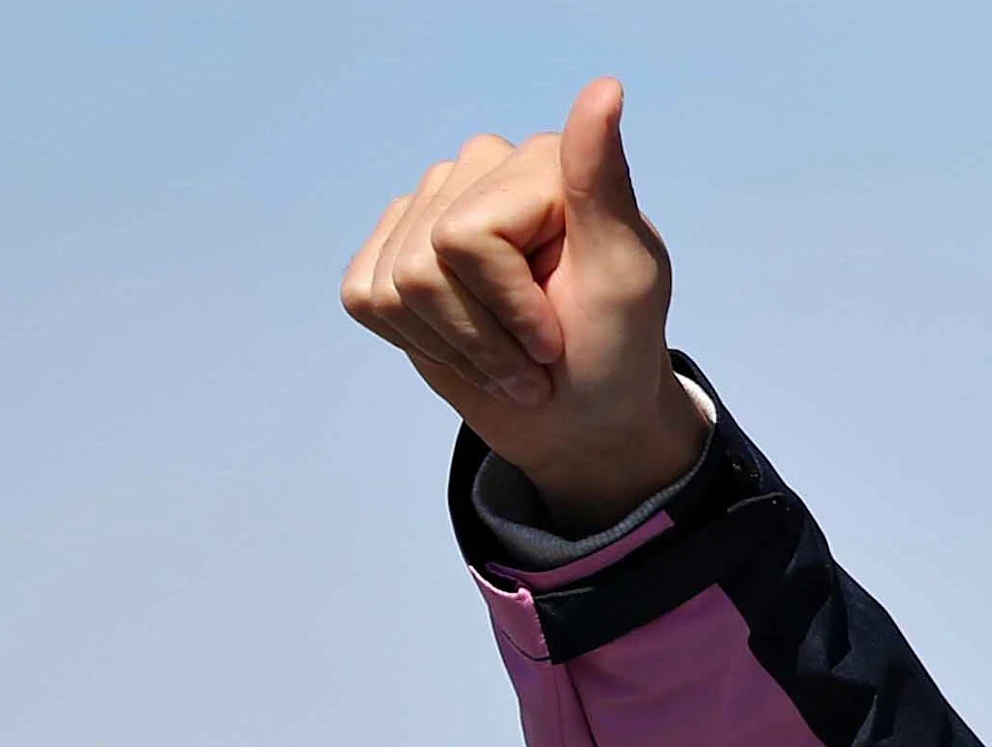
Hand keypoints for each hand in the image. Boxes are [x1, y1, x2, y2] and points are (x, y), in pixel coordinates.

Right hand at [340, 78, 707, 532]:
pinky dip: (418, 344)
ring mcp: (431, 203)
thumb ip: (602, 182)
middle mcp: (481, 168)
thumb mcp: (625, 275)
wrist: (584, 414)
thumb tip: (605, 88)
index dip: (509, 308)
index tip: (558, 340)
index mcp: (541, 162)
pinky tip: (466, 349)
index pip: (466, 238)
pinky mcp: (393, 248)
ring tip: (510, 362)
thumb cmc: (613, 350)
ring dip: (456, 348)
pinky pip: (366, 297)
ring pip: (392, 289)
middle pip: (424, 268)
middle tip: (537, 360)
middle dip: (482, 337)